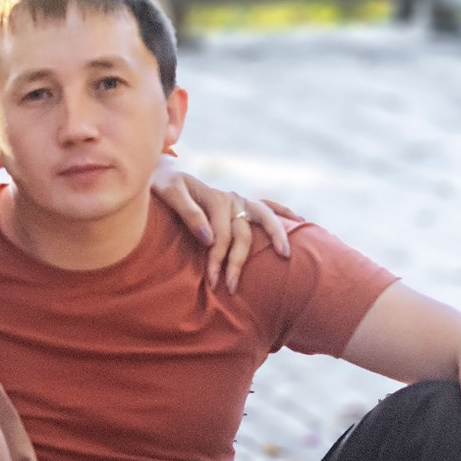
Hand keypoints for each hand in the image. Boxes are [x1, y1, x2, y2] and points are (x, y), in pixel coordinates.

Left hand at [149, 161, 296, 290]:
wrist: (161, 172)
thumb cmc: (161, 184)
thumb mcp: (168, 192)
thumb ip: (188, 213)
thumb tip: (208, 238)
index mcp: (214, 198)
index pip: (220, 236)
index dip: (217, 259)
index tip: (212, 282)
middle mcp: (231, 198)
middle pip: (243, 234)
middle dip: (238, 262)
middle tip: (232, 287)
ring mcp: (239, 200)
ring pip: (263, 218)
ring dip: (276, 236)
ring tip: (285, 256)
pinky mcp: (241, 202)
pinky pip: (267, 206)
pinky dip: (283, 213)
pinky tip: (300, 222)